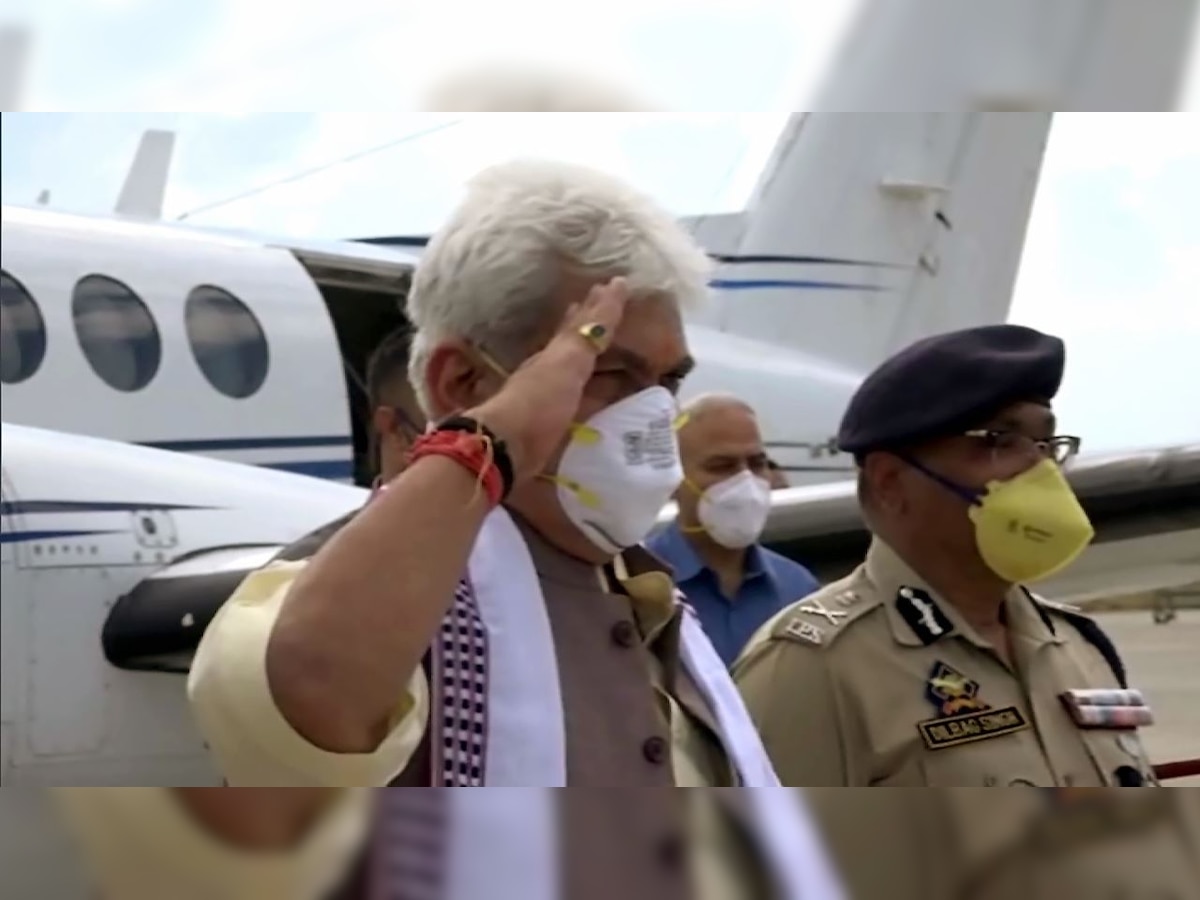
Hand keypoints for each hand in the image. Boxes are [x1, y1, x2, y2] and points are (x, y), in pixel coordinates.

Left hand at [468, 278, 627, 480]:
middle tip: (599, 301)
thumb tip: (616, 285)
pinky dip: (587, 387)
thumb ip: (592, 329)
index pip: (583, 322)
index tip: (617, 284)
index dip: (601, 305)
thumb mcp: (569, 360)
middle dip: (586, 321)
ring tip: (596, 342)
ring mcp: (549, 395)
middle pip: (572, 340)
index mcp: (556, 352)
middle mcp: (551, 368)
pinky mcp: (551, 422)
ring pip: (572, 366)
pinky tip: (587, 391)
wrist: (509, 446)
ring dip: (585, 352)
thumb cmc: (540, 400)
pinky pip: (576, 395)